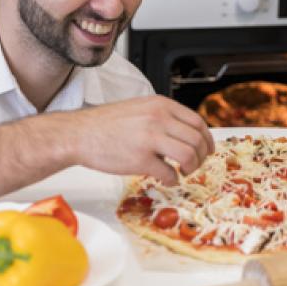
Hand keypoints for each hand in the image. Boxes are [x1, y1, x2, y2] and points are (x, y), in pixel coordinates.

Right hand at [68, 95, 214, 184]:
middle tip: (194, 165)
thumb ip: (164, 117)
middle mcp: (159, 119)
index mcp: (161, 105)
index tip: (207, 150)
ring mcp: (150, 139)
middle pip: (197, 140)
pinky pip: (169, 173)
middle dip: (201, 156)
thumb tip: (187, 133)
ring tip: (182, 172)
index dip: (207, 139)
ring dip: (191, 168)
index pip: (197, 122)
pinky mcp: (140, 160)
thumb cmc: (107, 124)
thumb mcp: (141, 108)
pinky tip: (166, 179)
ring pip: (189, 155)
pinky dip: (173, 180)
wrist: (79, 133)